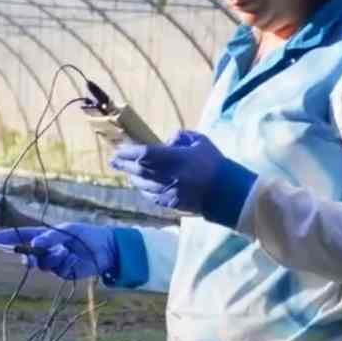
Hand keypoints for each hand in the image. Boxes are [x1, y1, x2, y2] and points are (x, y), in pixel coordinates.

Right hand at [0, 224, 117, 280]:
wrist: (107, 248)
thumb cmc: (86, 234)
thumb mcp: (68, 231)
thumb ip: (51, 237)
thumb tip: (36, 244)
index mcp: (44, 236)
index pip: (21, 236)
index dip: (5, 238)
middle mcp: (46, 250)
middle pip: (28, 256)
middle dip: (29, 257)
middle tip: (31, 258)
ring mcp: (54, 262)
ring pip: (44, 265)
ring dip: (54, 258)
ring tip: (67, 251)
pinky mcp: (64, 272)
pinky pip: (58, 271)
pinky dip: (66, 264)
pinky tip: (76, 258)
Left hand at [110, 131, 257, 227]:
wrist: (228, 191)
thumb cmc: (215, 163)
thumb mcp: (200, 141)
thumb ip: (181, 137)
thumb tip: (167, 142)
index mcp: (174, 158)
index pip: (144, 154)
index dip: (128, 152)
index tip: (118, 149)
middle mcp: (167, 176)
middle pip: (138, 170)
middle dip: (124, 164)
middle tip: (113, 160)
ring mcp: (168, 191)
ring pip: (142, 185)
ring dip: (133, 177)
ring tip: (126, 172)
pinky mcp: (172, 203)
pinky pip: (151, 197)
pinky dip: (144, 190)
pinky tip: (141, 187)